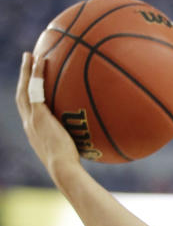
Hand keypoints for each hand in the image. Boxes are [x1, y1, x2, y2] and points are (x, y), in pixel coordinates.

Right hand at [15, 52, 80, 171]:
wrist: (63, 170)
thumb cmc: (71, 168)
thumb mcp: (72, 153)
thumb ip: (78, 142)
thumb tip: (97, 140)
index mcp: (34, 132)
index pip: (28, 110)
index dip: (28, 96)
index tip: (31, 85)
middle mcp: (29, 123)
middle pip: (21, 95)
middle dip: (22, 78)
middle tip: (27, 62)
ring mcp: (32, 119)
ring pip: (24, 88)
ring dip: (26, 70)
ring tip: (31, 55)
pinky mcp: (39, 116)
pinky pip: (35, 89)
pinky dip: (36, 74)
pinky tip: (42, 60)